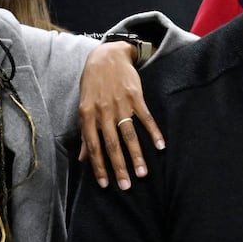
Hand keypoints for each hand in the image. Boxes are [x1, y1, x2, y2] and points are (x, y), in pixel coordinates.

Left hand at [78, 41, 164, 189]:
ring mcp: (120, 104)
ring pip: (129, 134)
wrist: (106, 56)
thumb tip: (82, 159)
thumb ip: (84, 133)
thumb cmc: (92, 83)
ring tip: (143, 173)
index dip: (99, 166)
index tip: (105, 184)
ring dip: (137, 155)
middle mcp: (103, 111)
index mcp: (87, 114)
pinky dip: (153, 132)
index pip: (93, 146)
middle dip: (119, 167)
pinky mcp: (135, 96)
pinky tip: (160, 145)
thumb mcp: (84, 106)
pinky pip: (145, 117)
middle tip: (126, 185)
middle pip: (112, 144)